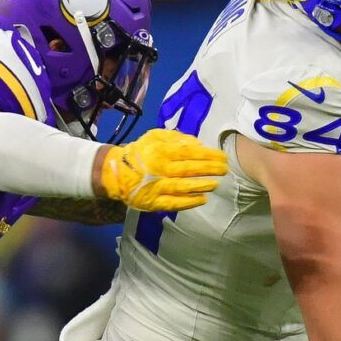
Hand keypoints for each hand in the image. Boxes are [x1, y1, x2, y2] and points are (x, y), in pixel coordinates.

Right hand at [96, 128, 224, 212]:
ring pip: (182, 186)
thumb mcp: (155, 137)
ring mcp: (156, 186)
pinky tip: (202, 200)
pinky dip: (188, 202)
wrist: (116, 172)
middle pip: (189, 169)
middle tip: (224, 170)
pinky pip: (173, 203)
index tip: (222, 157)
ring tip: (215, 184)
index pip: (189, 152)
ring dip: (200, 185)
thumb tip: (198, 143)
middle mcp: (160, 168)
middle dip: (209, 169)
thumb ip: (176, 138)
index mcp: (161, 151)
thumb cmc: (140, 153)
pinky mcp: (153, 201)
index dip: (208, 155)